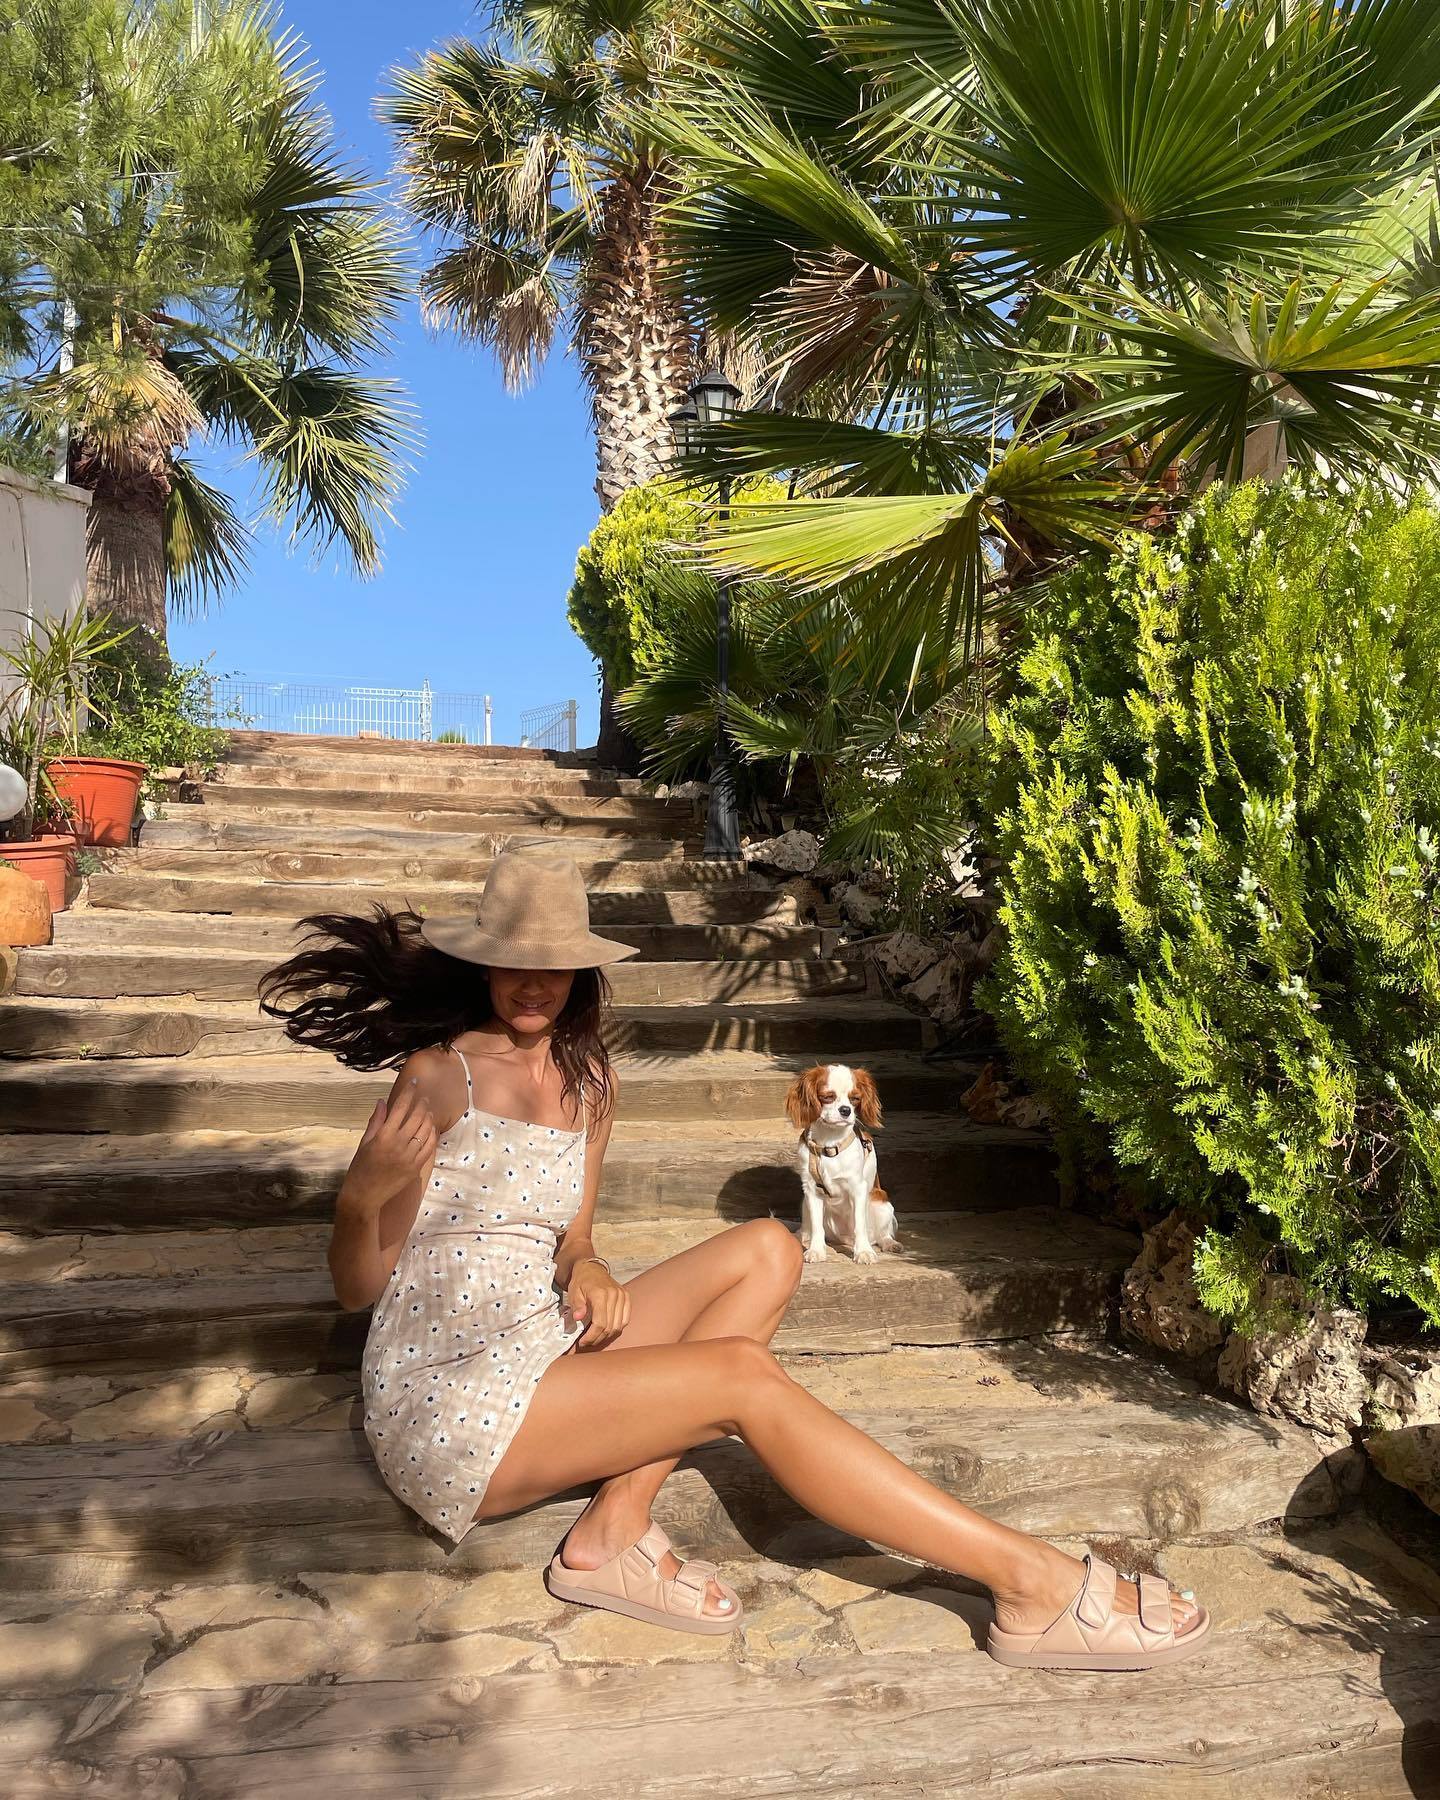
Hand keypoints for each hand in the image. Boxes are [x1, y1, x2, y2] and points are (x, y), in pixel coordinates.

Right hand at [342, 1080, 436, 1211]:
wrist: (364, 1196)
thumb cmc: (360, 1168)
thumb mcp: (365, 1142)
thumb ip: (376, 1121)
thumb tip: (382, 1101)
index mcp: (383, 1136)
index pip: (400, 1107)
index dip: (408, 1092)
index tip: (414, 1082)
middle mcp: (398, 1144)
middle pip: (417, 1116)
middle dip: (422, 1103)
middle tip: (423, 1097)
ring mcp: (409, 1157)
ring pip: (426, 1130)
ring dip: (428, 1118)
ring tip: (428, 1111)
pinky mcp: (415, 1168)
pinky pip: (429, 1147)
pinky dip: (432, 1135)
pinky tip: (431, 1129)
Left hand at [564, 1259, 629, 1348]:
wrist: (591, 1268)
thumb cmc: (581, 1281)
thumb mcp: (574, 1292)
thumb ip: (577, 1305)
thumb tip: (578, 1318)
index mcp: (600, 1294)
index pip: (600, 1323)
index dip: (591, 1336)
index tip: (583, 1342)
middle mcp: (614, 1295)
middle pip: (610, 1326)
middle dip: (598, 1338)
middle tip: (588, 1342)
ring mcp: (622, 1296)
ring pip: (619, 1325)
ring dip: (607, 1335)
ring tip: (596, 1337)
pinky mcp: (626, 1297)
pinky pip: (625, 1319)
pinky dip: (617, 1327)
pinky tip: (607, 1330)